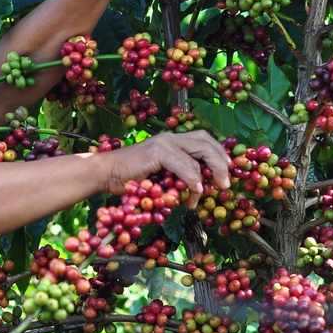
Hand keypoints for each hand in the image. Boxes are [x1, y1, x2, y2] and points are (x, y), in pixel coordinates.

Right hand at [103, 130, 230, 207]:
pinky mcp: (158, 152)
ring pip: (200, 154)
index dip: (219, 154)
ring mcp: (164, 143)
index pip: (204, 140)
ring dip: (207, 177)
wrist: (105, 174)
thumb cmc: (130, 180)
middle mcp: (171, 138)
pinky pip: (186, 166)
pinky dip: (193, 180)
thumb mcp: (161, 178)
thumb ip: (179, 180)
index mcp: (172, 141)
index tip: (227, 172)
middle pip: (206, 143)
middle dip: (221, 164)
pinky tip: (194, 192)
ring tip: (205, 194)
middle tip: (225, 184)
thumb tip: (200, 191)